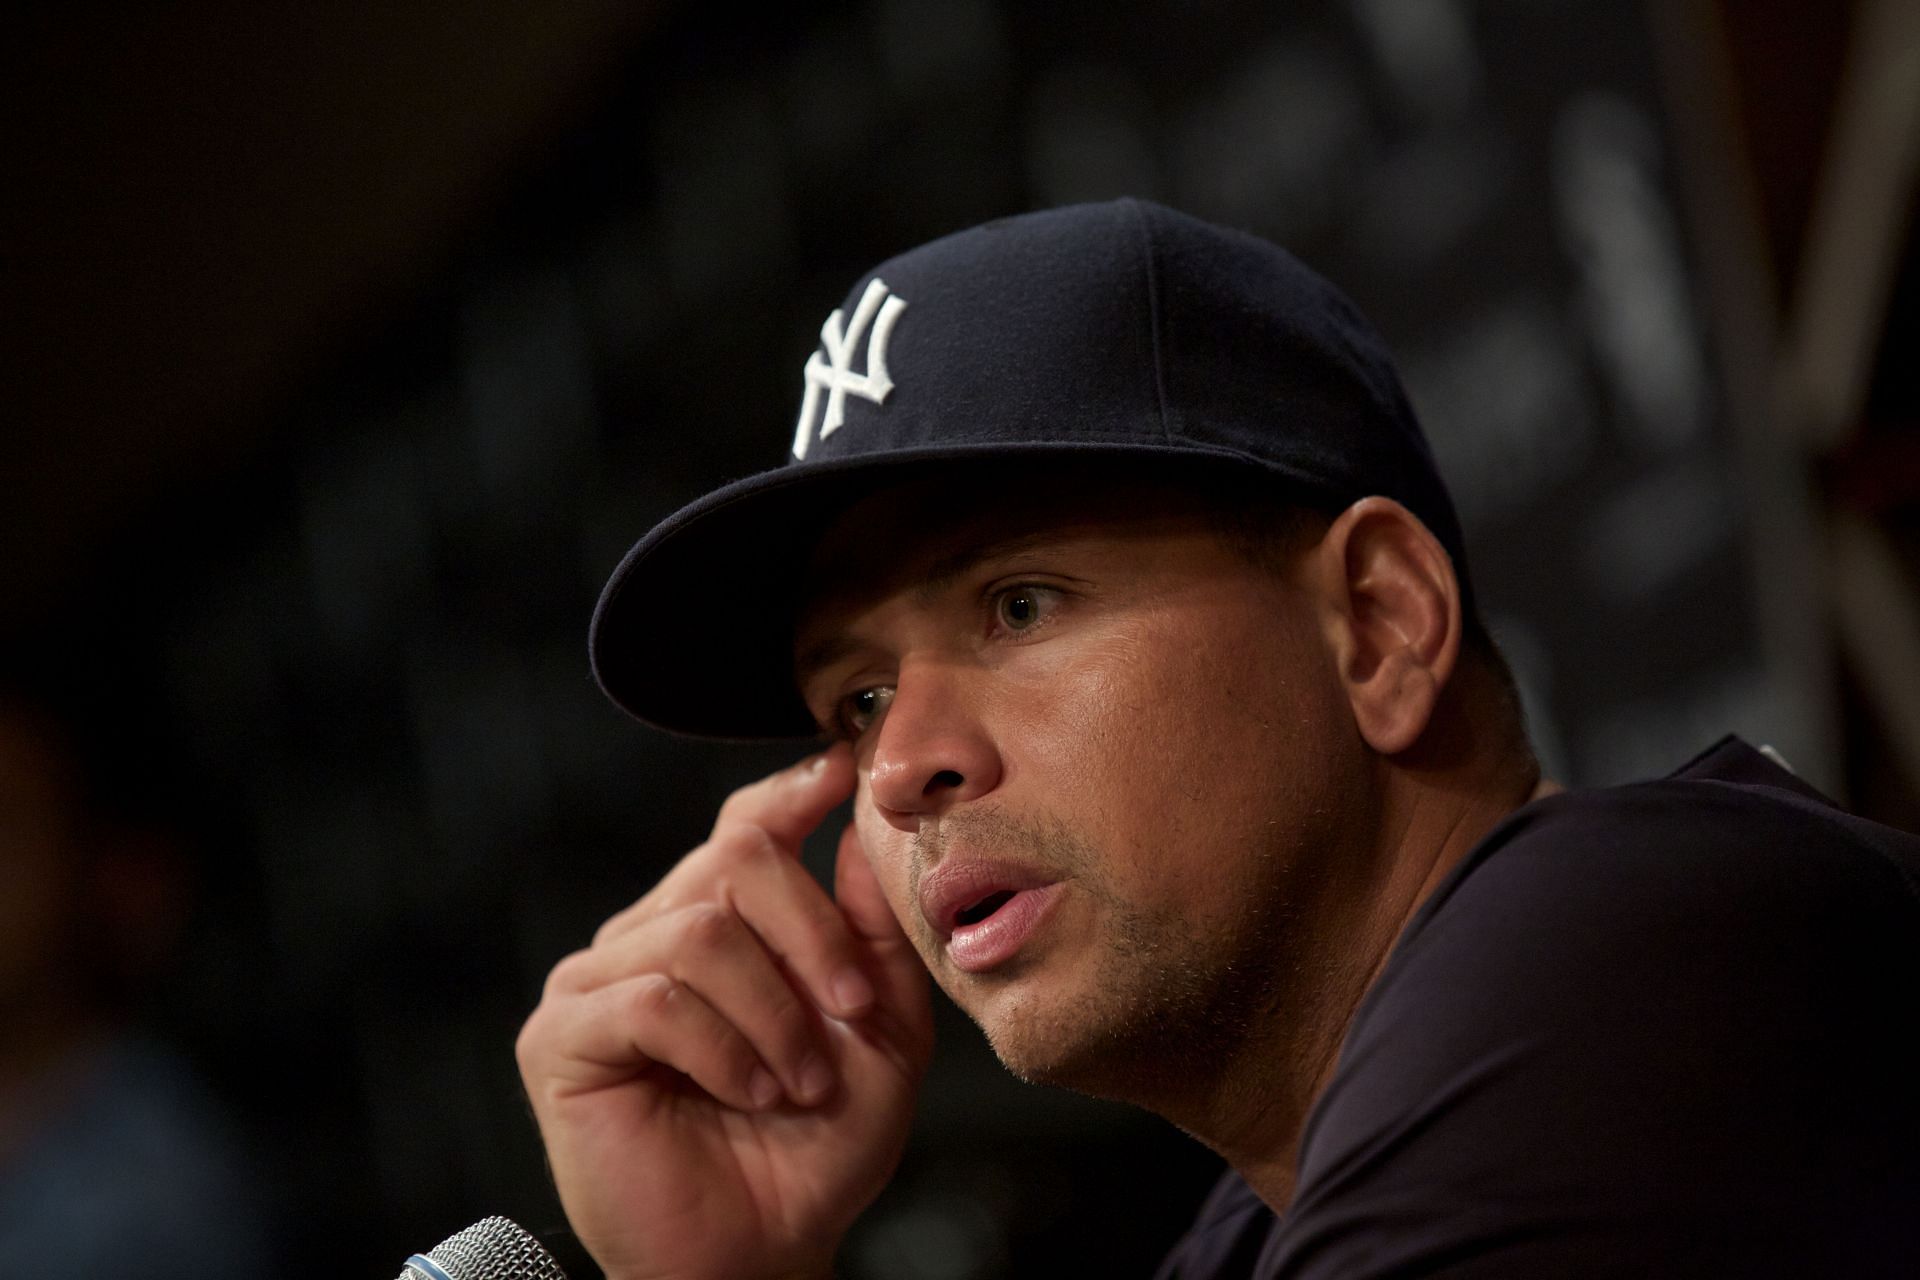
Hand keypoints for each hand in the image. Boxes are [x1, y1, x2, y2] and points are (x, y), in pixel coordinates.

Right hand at [516, 745, 932, 1279]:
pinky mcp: (561, 1034)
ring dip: (773, 1014)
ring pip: (700, 931)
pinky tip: (747, 1091)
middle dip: (813, 933)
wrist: (763, 1250)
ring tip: (797, 1081)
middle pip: (735, 858)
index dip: (790, 792)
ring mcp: (598, 979)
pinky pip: (654, 997)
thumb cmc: (817, 1146)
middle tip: (848, 1012)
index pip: (745, 826)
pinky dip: (722, 1046)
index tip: (843, 768)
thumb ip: (872, 929)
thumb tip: (861, 819)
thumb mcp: (880, 1029)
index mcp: (720, 922)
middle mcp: (651, 933)